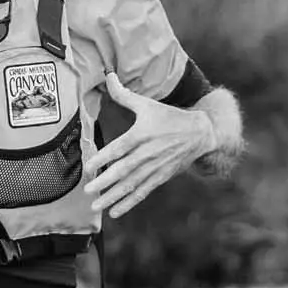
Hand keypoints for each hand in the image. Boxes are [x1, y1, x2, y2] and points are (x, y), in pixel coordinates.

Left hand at [86, 72, 217, 219]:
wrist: (199, 133)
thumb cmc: (169, 117)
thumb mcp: (147, 104)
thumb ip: (124, 94)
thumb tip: (108, 76)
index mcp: (142, 134)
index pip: (119, 148)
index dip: (104, 158)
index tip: (89, 167)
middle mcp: (148, 153)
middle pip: (124, 170)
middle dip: (106, 182)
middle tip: (88, 191)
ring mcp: (155, 167)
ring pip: (131, 185)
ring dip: (113, 196)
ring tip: (96, 205)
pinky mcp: (161, 177)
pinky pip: (142, 192)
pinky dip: (129, 203)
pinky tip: (114, 211)